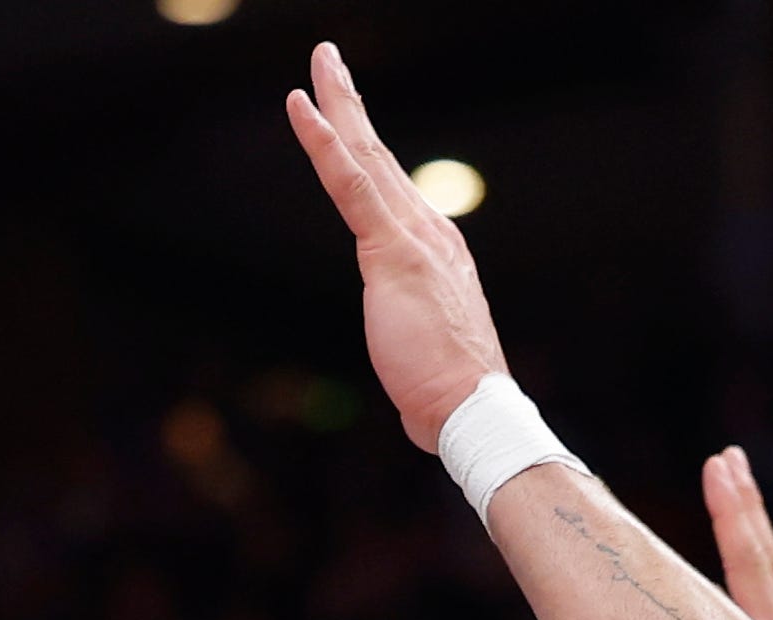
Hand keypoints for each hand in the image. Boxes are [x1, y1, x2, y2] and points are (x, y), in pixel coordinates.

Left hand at [286, 42, 508, 450]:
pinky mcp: (390, 251)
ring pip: (365, 156)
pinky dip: (324, 143)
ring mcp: (411, 235)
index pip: (388, 186)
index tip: (346, 111)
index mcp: (434, 248)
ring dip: (339, 104)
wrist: (469, 407)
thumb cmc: (446, 388)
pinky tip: (302, 108)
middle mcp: (428, 230)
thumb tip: (403, 331)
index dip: (363, 145)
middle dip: (350, 102)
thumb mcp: (423, 339)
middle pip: (378, 155)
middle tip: (327, 58)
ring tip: (320, 63)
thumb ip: (409, 318)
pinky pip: (350, 184)